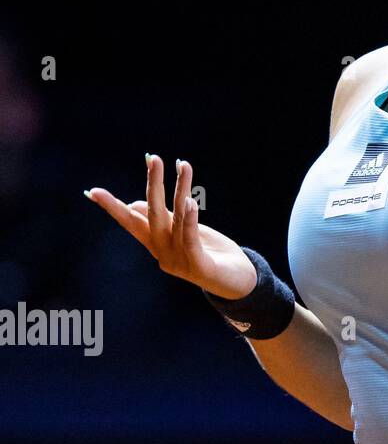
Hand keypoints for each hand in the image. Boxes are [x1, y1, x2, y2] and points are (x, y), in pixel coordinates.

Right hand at [85, 154, 255, 298]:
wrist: (239, 285)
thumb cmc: (210, 254)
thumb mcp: (183, 234)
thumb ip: (164, 220)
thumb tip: (135, 204)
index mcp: (157, 244)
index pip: (131, 222)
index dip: (113, 207)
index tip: (92, 191)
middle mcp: (163, 252)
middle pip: (153, 214)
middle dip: (153, 184)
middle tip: (153, 158)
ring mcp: (179, 261)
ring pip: (176, 220)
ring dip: (180, 190)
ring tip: (182, 166)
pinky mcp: (198, 266)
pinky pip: (190, 239)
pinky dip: (189, 220)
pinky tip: (190, 202)